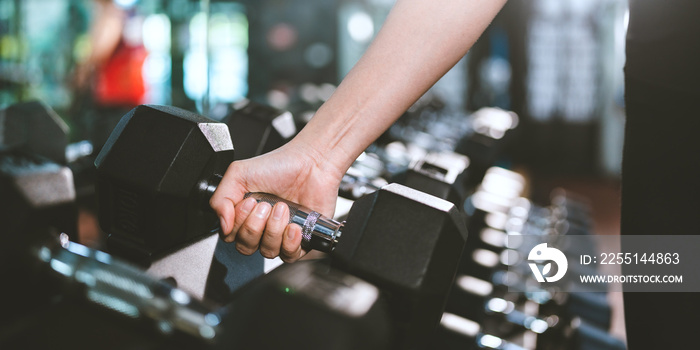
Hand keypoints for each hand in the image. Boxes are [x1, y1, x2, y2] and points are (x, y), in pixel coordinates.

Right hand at [210, 141, 342, 261]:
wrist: (312, 163)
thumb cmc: (280, 165)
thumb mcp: (239, 173)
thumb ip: (220, 198)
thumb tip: (222, 225)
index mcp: (245, 214)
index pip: (230, 236)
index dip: (238, 224)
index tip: (249, 202)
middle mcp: (262, 227)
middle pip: (246, 247)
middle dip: (255, 226)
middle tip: (265, 205)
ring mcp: (281, 235)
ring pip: (268, 251)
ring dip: (274, 230)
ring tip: (282, 208)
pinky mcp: (301, 240)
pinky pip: (290, 256)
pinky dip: (290, 242)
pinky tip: (294, 226)